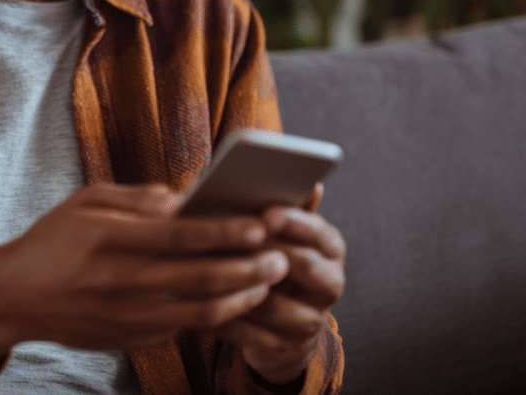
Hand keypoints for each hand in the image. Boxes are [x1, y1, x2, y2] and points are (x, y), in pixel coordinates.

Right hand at [0, 184, 289, 363]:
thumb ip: (134, 197)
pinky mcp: (133, 338)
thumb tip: (181, 199)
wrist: (16, 297)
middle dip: (249, 269)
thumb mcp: (85, 202)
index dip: (226, 232)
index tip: (261, 225)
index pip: (183, 236)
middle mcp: (125, 281)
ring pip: (202, 311)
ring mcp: (130, 316)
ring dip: (242, 297)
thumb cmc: (53, 240)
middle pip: (202, 278)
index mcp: (114, 240)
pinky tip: (235, 299)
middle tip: (281, 258)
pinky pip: (184, 326)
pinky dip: (215, 314)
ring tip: (267, 282)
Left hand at [216, 184, 345, 384]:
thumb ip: (286, 204)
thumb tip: (303, 178)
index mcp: (330, 248)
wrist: (280, 321)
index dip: (294, 223)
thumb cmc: (273, 255)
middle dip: (267, 251)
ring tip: (203, 267)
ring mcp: (310, 321)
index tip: (266, 214)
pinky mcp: (284, 348)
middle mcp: (330, 284)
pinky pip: (250, 333)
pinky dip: (222, 315)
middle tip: (234, 240)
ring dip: (237, 286)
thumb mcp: (283, 230)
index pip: (320, 233)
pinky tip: (194, 300)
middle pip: (304, 266)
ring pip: (273, 303)